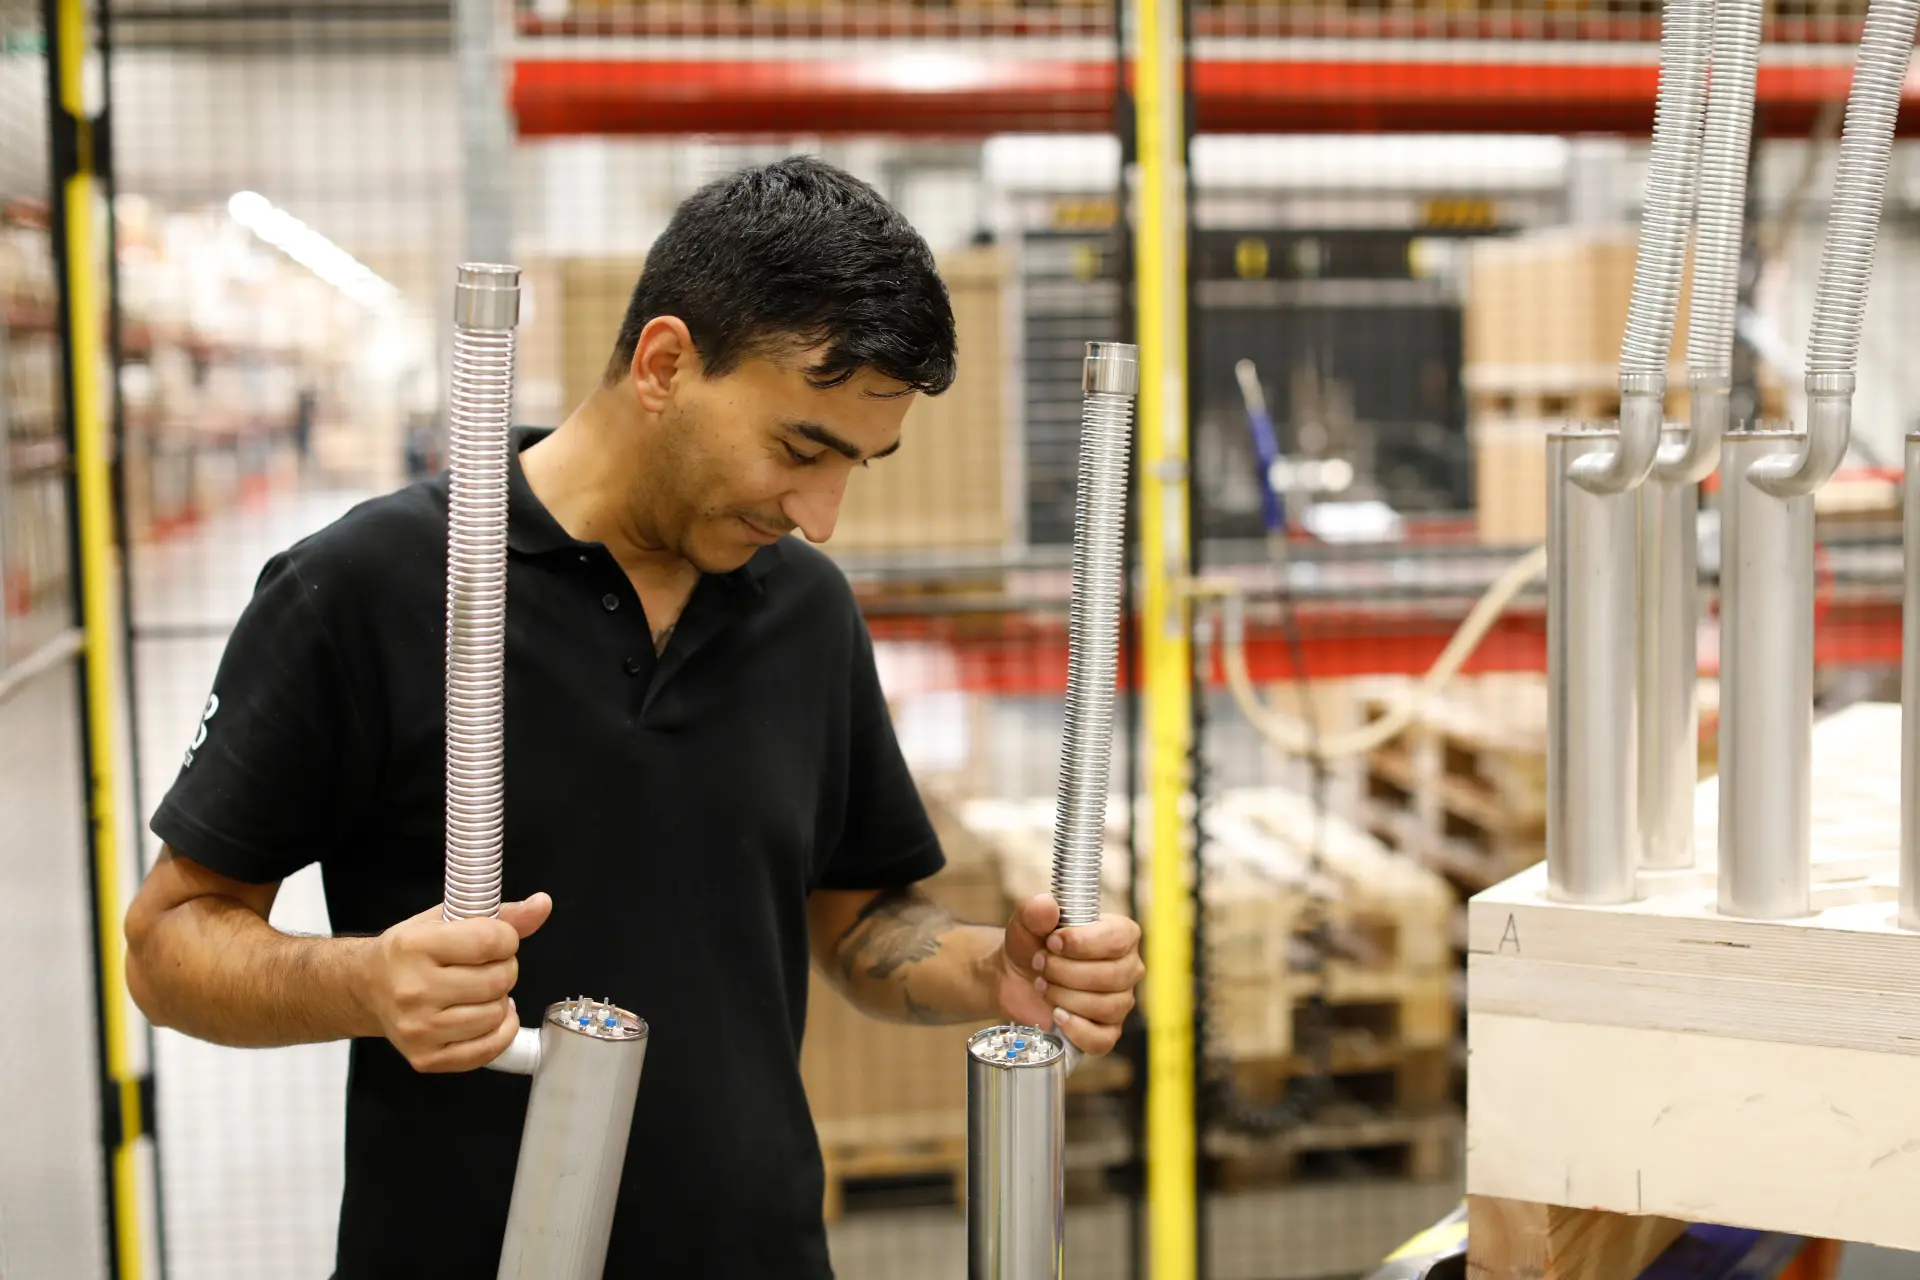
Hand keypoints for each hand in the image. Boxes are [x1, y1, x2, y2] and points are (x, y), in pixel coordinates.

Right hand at [358, 893, 551, 1072]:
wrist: (368, 988)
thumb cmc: (410, 951)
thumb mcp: (447, 920)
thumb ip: (501, 914)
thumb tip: (542, 904)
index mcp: (415, 947)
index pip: (490, 941)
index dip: (506, 939)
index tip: (498, 940)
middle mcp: (413, 990)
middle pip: (498, 980)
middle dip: (504, 969)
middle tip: (487, 967)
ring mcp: (418, 1029)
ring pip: (495, 1015)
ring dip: (499, 1000)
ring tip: (480, 991)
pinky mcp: (425, 1058)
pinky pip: (487, 1049)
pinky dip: (500, 1031)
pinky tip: (487, 1016)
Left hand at [996, 893, 1143, 1055]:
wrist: (1014, 975)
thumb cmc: (1031, 943)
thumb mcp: (1027, 921)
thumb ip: (1035, 910)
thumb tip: (1047, 906)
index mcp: (1120, 934)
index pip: (1118, 940)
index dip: (1083, 943)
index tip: (1052, 941)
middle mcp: (1127, 967)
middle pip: (1111, 976)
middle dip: (1066, 971)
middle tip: (1040, 963)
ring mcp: (1120, 1001)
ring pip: (1106, 1006)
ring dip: (1065, 996)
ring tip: (1042, 984)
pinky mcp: (1106, 1030)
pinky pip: (1103, 1039)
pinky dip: (1077, 1030)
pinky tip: (1057, 1015)